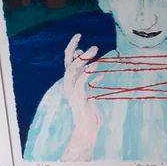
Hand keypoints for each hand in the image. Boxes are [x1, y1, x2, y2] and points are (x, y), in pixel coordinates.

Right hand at [61, 34, 102, 161]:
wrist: (88, 130)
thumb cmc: (91, 112)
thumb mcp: (91, 92)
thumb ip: (90, 79)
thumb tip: (93, 64)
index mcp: (70, 83)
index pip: (68, 62)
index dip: (72, 48)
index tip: (78, 36)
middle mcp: (68, 86)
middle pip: (68, 63)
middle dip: (73, 48)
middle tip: (80, 36)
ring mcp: (72, 92)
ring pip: (74, 70)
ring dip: (84, 58)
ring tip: (95, 49)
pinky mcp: (79, 98)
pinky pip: (82, 80)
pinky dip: (89, 72)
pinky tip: (99, 68)